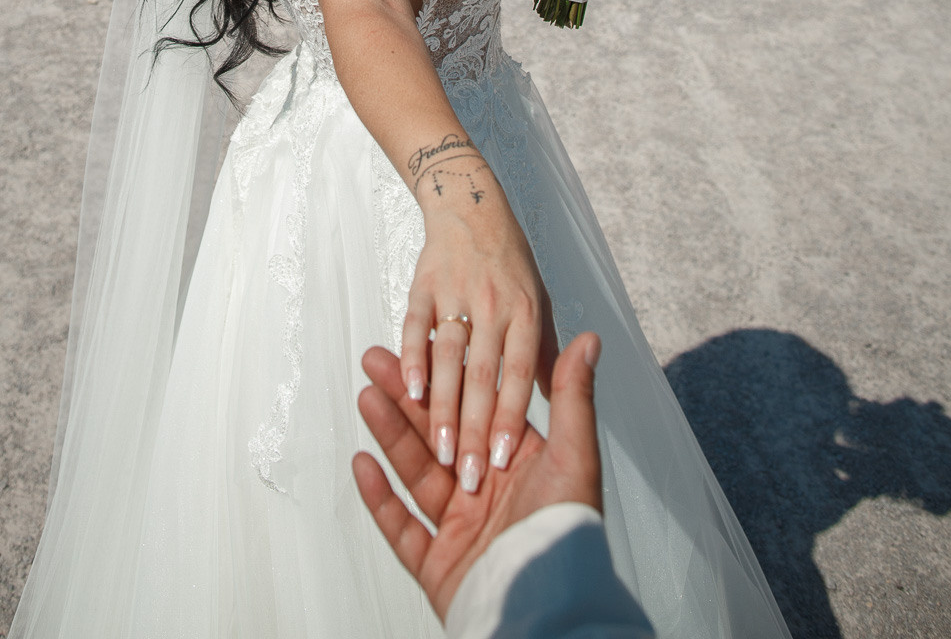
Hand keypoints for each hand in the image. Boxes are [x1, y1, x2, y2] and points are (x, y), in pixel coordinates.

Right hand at [353, 332, 603, 623]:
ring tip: (366, 396)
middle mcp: (486, 494)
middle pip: (437, 435)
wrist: (549, 608)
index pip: (473, 409)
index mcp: (516, 467)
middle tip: (376, 362)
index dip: (444, 375)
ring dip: (390, 433)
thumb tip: (589, 341)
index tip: (419, 341)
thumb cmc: (568, 533)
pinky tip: (361, 462)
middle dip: (405, 397)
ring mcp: (460, 530)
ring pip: (416, 473)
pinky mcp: (438, 566)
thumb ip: (571, 396)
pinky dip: (379, 497)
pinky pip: (401, 527)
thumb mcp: (574, 456)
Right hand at [400, 141, 556, 492]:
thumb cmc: (509, 262)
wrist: (470, 202)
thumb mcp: (539, 302)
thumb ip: (544, 352)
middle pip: (482, 374)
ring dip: (441, 404)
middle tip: (465, 475)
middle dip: (472, 426)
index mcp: (526, 312)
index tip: (501, 459)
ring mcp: (456, 292)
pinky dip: (412, 358)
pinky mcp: (423, 284)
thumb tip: (552, 398)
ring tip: (436, 446)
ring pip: (449, 356)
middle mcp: (494, 303)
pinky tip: (409, 391)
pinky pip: (416, 326)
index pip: (518, 374)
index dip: (509, 416)